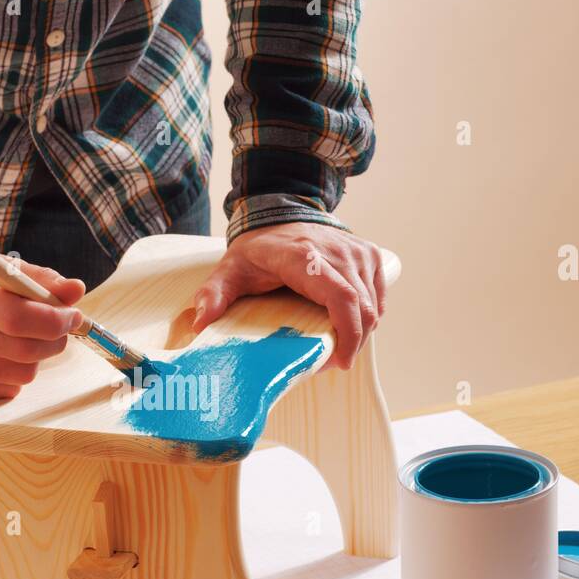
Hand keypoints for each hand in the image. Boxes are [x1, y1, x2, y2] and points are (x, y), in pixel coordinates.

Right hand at [0, 253, 85, 399]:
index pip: (17, 317)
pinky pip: (5, 389)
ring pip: (20, 375)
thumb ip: (42, 279)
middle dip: (54, 341)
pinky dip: (13, 374)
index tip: (72, 316)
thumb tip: (77, 291)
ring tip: (21, 338)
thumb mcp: (1, 267)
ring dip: (34, 358)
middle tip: (59, 328)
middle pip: (23, 352)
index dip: (54, 321)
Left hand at [192, 222, 386, 369]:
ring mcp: (358, 251)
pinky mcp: (369, 254)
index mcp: (305, 258)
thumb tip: (200, 324)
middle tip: (330, 363)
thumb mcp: (228, 271)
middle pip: (362, 308)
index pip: (341, 298)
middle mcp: (338, 252)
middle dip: (351, 343)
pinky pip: (378, 296)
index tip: (340, 361)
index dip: (348, 334)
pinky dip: (368, 317)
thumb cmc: (255, 250)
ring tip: (335, 347)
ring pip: (373, 306)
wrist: (278, 214)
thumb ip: (213, 295)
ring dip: (359, 333)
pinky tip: (346, 328)